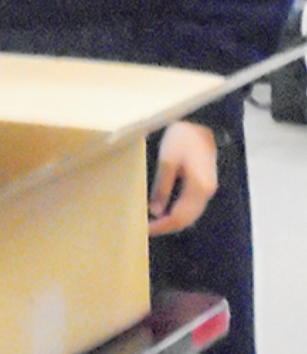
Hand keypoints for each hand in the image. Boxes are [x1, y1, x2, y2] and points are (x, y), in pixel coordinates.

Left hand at [148, 120, 217, 235]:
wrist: (201, 123)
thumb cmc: (182, 139)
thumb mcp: (168, 161)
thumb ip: (162, 187)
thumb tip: (156, 211)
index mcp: (199, 188)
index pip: (180, 217)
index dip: (163, 226)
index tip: (146, 230)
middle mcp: (207, 192)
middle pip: (187, 219)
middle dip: (168, 227)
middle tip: (147, 229)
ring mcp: (208, 188)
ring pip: (191, 214)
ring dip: (173, 220)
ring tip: (153, 222)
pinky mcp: (204, 184)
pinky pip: (192, 205)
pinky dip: (178, 212)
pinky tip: (165, 210)